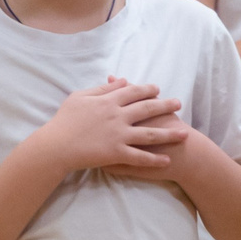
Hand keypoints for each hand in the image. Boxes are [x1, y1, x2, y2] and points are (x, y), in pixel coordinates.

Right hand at [36, 75, 184, 172]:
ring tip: (184, 133)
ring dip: (169, 133)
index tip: (158, 89)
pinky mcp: (117, 153)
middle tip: (179, 104)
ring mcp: (119, 135)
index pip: (134, 92)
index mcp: (109, 101)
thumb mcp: (80, 96)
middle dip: (165, 106)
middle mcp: (118, 116)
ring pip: (150, 134)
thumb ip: (102, 88)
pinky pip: (140, 157)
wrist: (56, 145)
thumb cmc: (65, 120)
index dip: (147, 89)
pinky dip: (155, 159)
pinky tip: (168, 159)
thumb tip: (121, 80)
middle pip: (147, 109)